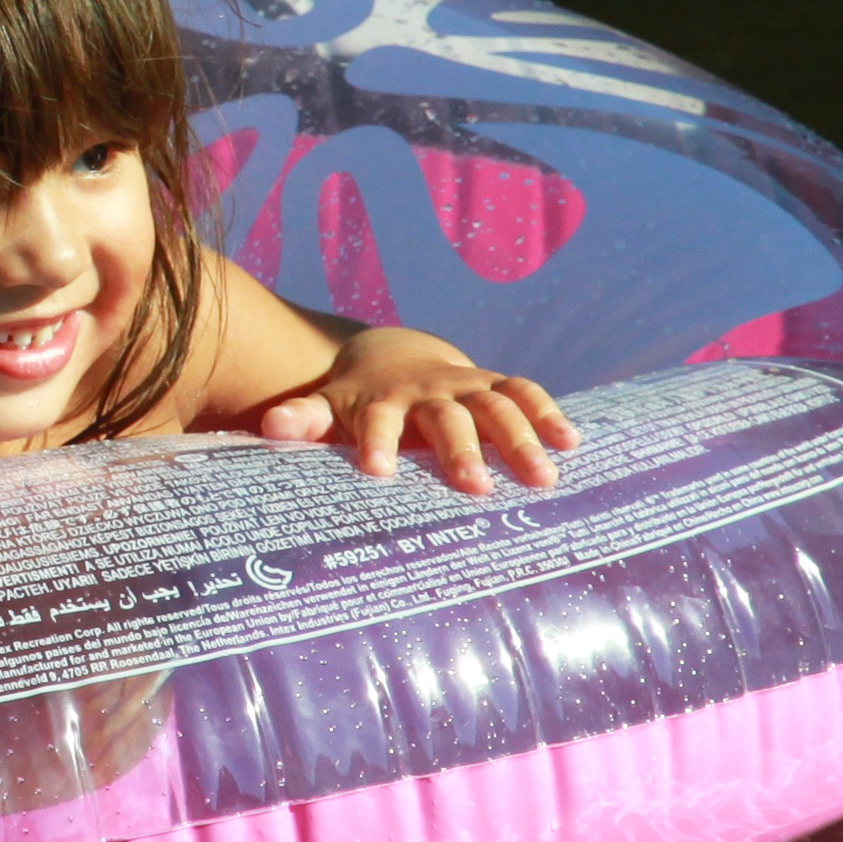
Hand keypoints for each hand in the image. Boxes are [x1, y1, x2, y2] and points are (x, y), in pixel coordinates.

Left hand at [255, 326, 577, 493]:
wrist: (392, 353)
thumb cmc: (358, 399)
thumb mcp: (327, 407)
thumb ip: (303, 419)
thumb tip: (270, 427)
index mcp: (382, 401)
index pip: (377, 420)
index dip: (377, 443)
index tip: (377, 473)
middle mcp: (428, 390)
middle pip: (446, 418)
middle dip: (460, 450)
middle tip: (475, 488)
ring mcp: (466, 385)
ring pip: (495, 407)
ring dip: (519, 439)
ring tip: (542, 479)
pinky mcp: (496, 385)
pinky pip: (526, 392)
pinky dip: (549, 414)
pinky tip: (572, 444)